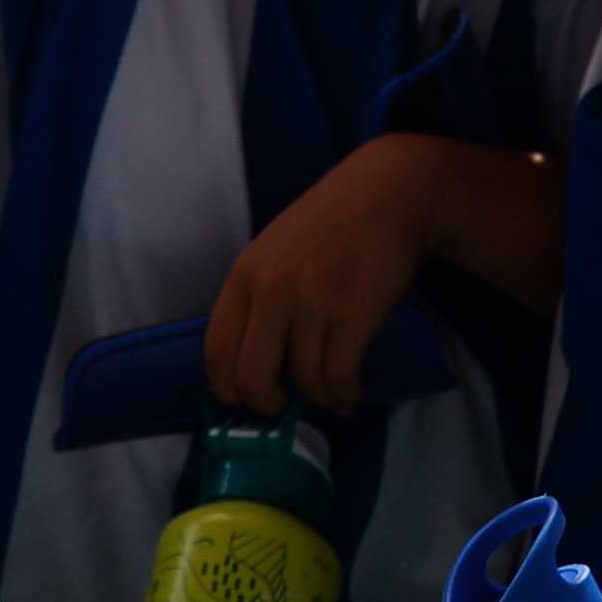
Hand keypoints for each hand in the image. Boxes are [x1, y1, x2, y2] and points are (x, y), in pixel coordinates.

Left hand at [205, 133, 457, 412]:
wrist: (386, 196)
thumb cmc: (327, 226)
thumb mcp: (273, 253)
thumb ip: (258, 301)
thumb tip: (253, 366)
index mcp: (245, 275)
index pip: (216, 350)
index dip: (226, 388)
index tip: (241, 400)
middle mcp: (272, 291)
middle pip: (252, 378)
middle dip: (267, 404)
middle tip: (283, 404)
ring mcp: (313, 303)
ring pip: (303, 382)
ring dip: (318, 398)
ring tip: (329, 391)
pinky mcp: (353, 315)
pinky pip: (339, 377)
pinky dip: (344, 395)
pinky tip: (349, 391)